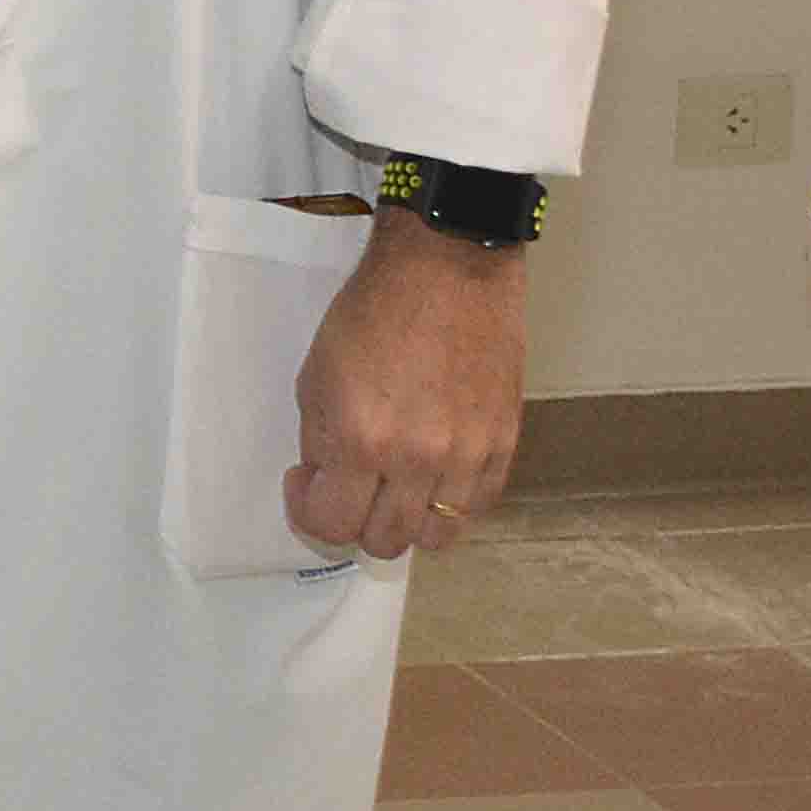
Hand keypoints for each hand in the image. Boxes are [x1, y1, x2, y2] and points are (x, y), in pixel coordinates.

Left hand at [288, 212, 527, 558]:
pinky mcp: (505, 445)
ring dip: (406, 521)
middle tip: (346, 487)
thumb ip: (322, 439)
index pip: (332, 524)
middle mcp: (419, 461)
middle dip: (354, 522)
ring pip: (437, 537)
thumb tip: (328, 480)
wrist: (449, 268)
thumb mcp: (317, 373)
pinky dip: (450, 504)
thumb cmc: (373, 311)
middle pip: (385, 541)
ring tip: (392, 488)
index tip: (305, 481)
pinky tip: (432, 475)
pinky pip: (477, 507)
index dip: (308, 511)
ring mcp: (468, 457)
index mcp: (363, 440)